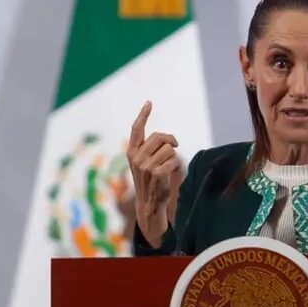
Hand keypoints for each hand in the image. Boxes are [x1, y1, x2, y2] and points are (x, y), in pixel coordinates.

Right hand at [127, 101, 180, 247]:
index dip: (143, 114)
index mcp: (132, 151)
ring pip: (169, 148)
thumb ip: (151, 148)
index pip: (136, 128)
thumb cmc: (151, 180)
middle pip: (160, 137)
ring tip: (167, 167)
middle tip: (176, 146)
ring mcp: (145, 165)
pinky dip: (175, 165)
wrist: (149, 203)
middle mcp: (136, 156)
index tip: (149, 102)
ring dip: (173, 156)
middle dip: (171, 141)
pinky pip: (174, 159)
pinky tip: (169, 174)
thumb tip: (170, 140)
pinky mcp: (156, 172)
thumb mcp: (145, 162)